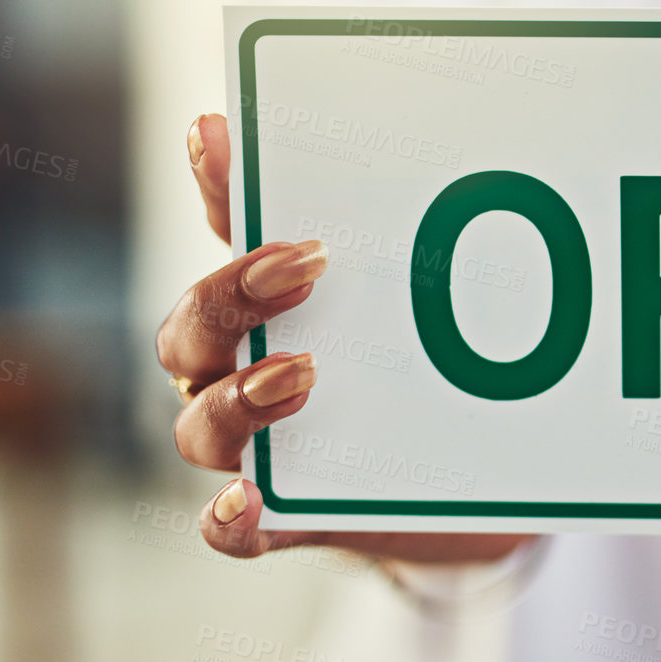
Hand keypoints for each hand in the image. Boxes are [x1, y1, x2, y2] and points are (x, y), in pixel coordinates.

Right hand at [156, 114, 533, 563]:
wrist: (471, 480)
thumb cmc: (429, 369)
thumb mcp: (427, 296)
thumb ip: (416, 230)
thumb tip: (463, 133)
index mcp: (265, 303)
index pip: (224, 229)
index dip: (211, 185)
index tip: (217, 131)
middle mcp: (238, 370)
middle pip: (189, 333)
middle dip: (230, 294)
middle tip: (305, 265)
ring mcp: (259, 445)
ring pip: (199, 426)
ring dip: (238, 398)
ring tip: (302, 373)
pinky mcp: (292, 516)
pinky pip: (233, 529)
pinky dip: (230, 517)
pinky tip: (250, 497)